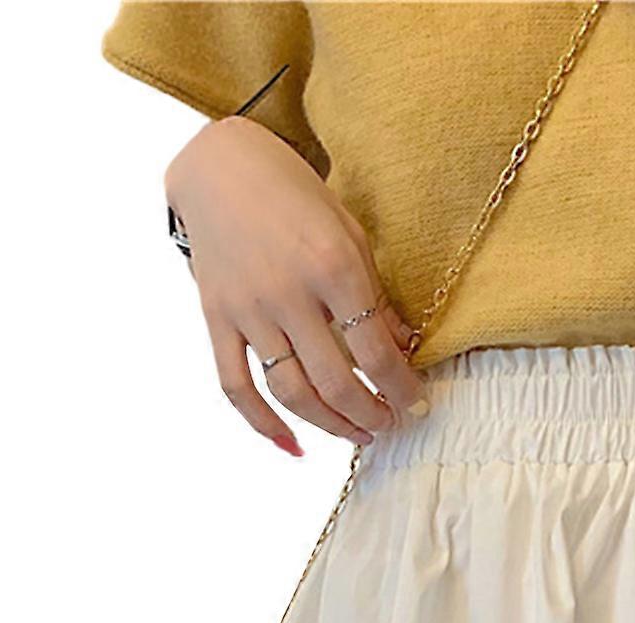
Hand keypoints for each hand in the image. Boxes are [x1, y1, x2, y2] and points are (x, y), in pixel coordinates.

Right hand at [164, 116, 427, 453]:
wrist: (220, 166)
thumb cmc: (296, 198)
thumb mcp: (350, 235)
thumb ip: (376, 296)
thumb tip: (405, 350)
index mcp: (331, 267)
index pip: (375, 352)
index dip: (401, 389)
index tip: (417, 405)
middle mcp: (288, 294)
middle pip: (336, 382)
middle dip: (371, 414)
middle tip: (390, 424)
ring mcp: (248, 310)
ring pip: (292, 393)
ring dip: (331, 424)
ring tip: (359, 433)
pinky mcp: (216, 318)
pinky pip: (236, 386)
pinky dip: (263, 424)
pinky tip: (294, 446)